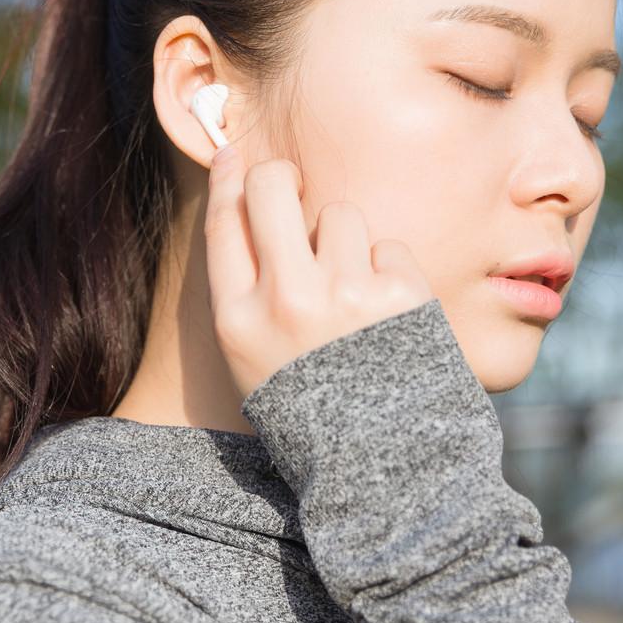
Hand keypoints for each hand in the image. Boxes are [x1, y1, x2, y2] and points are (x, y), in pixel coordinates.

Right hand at [203, 145, 437, 400]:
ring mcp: (344, 295)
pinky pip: (389, 248)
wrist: (382, 469)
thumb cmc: (312, 412)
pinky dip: (390, 274)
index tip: (235, 154)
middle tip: (293, 186)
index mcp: (238, 320)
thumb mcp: (253, 361)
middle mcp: (286, 300)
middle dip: (282, 177)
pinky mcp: (399, 295)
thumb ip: (247, 293)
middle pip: (273, 189)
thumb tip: (246, 204)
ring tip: (354, 293)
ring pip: (340, 215)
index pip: (223, 223)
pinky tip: (388, 316)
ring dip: (347, 242)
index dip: (228, 178)